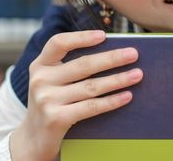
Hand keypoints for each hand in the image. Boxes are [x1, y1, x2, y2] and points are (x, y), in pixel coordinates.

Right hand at [10, 30, 142, 160]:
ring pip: (91, 86)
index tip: (103, 35)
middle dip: (112, 58)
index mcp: (41, 64)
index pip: (59, 43)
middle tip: (134, 54)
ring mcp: (47, 99)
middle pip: (83, 65)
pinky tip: (127, 96)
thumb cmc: (53, 102)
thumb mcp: (54, 80)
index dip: (81, 37)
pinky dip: (112, 101)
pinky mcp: (56, 118)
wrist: (35, 138)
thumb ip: (72, 67)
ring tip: (137, 74)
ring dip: (118, 80)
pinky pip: (91, 107)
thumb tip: (114, 54)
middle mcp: (41, 79)